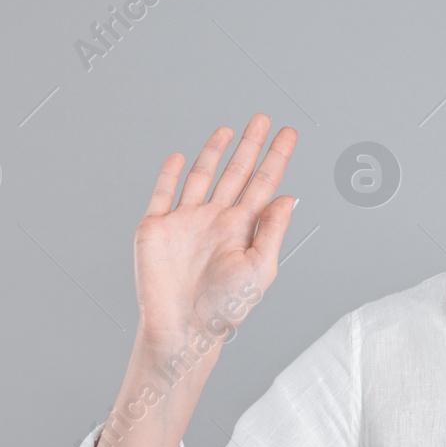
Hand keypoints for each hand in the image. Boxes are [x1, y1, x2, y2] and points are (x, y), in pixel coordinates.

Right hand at [134, 113, 299, 349]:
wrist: (183, 328)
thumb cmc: (225, 308)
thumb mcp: (260, 268)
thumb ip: (273, 230)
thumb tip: (289, 197)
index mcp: (242, 229)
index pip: (264, 184)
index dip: (276, 158)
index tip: (289, 133)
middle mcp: (216, 221)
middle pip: (236, 173)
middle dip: (250, 145)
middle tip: (262, 118)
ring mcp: (185, 222)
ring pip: (202, 177)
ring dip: (214, 152)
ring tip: (229, 130)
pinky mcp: (156, 228)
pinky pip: (162, 194)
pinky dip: (169, 174)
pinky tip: (179, 155)